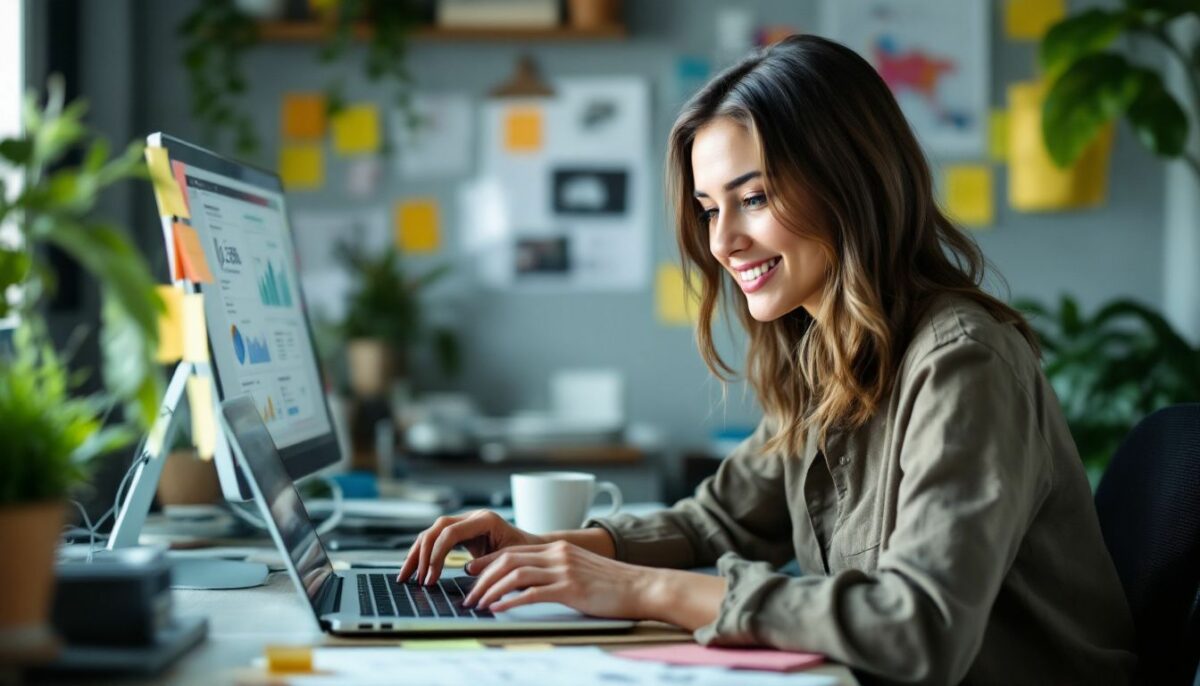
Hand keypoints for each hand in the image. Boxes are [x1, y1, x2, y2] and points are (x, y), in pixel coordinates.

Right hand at [397, 510, 543, 585]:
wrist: (533, 549)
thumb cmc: (525, 555)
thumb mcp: (509, 561)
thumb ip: (489, 564)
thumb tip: (466, 572)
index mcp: (485, 520)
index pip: (450, 532)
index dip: (436, 555)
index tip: (430, 578)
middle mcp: (472, 517)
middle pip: (436, 529)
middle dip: (422, 555)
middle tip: (416, 579)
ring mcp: (465, 522)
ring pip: (432, 532)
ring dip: (417, 554)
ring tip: (405, 576)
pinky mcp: (461, 531)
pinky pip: (436, 539)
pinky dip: (423, 553)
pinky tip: (414, 568)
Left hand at [462, 540, 654, 618]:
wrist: (642, 587)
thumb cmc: (612, 585)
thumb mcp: (579, 570)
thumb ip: (555, 572)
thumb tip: (529, 584)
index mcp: (558, 548)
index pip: (513, 550)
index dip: (488, 561)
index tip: (471, 574)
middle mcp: (558, 554)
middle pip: (507, 560)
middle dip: (482, 578)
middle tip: (468, 595)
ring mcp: (564, 570)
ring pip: (514, 574)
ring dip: (490, 590)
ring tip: (478, 604)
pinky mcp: (570, 588)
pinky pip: (532, 593)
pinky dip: (510, 601)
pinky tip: (498, 609)